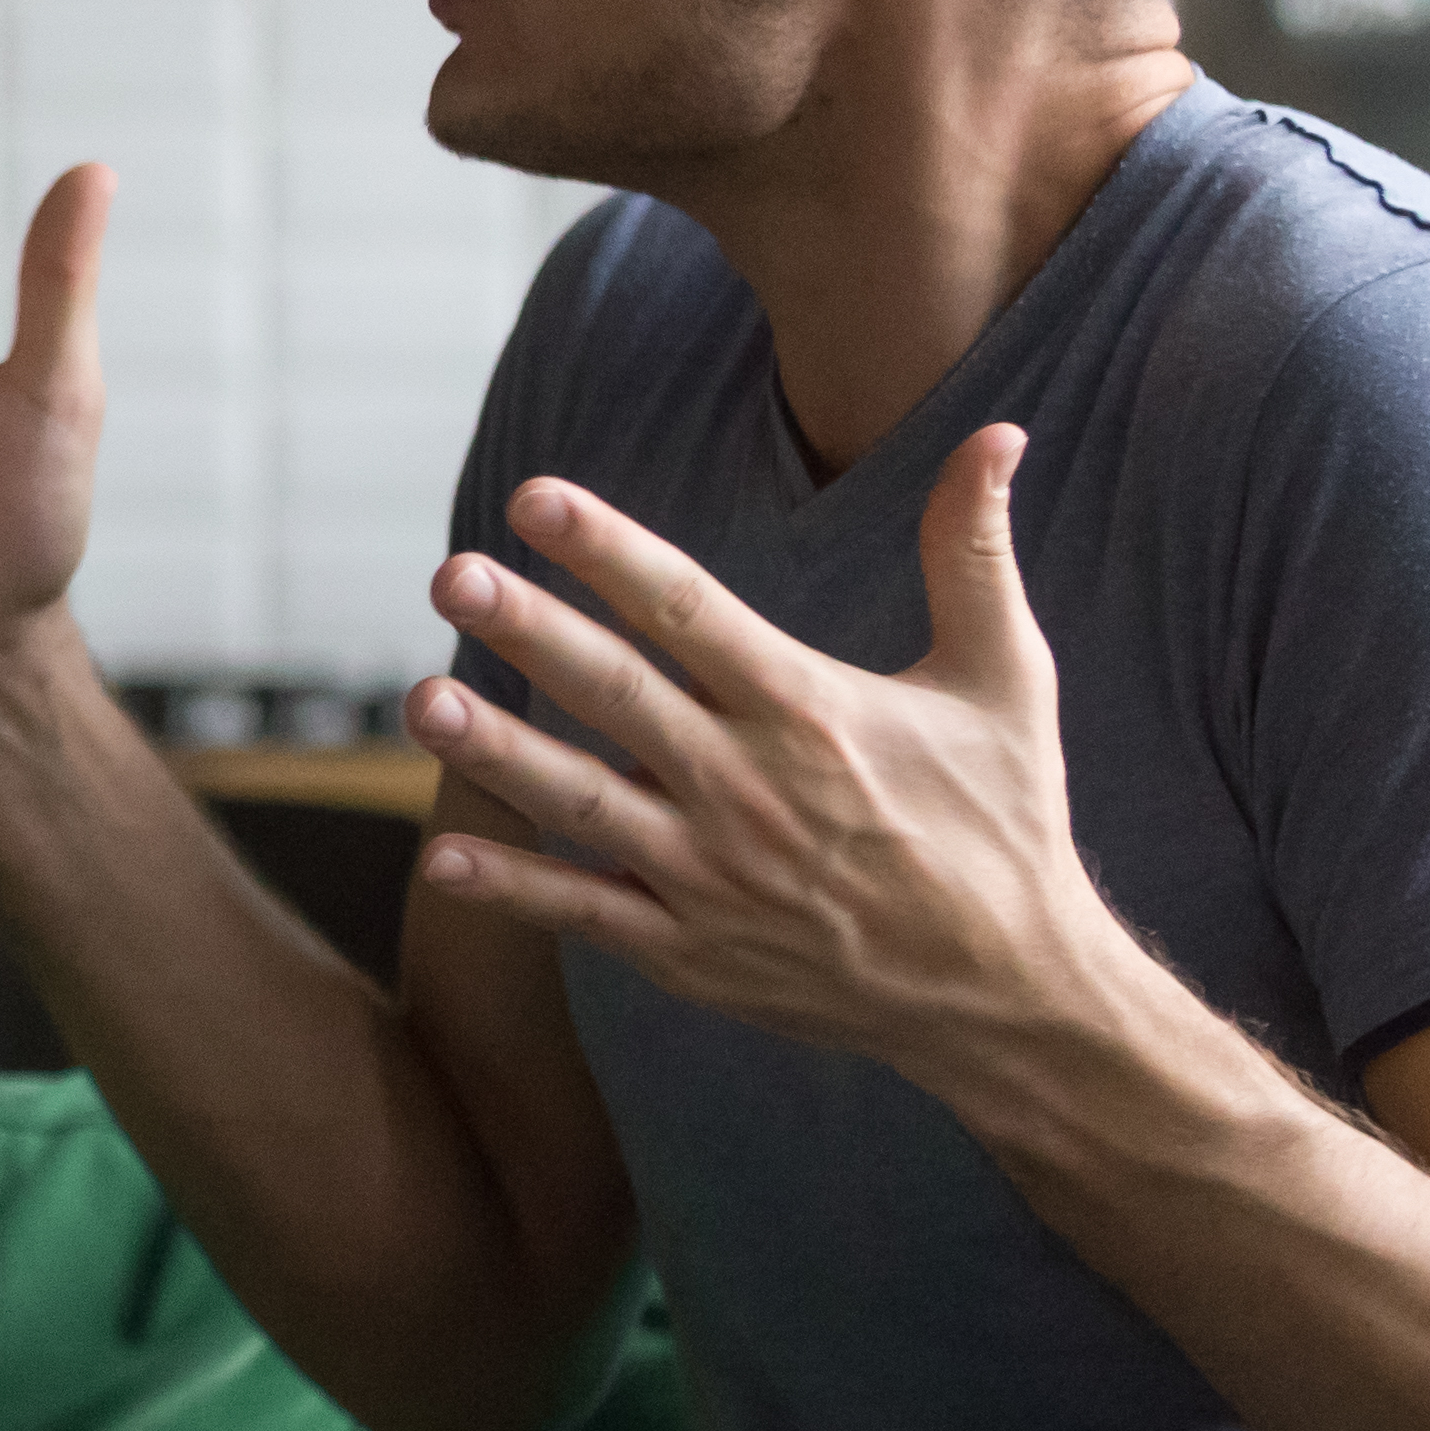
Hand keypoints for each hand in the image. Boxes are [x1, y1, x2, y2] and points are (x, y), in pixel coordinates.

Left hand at [406, 427, 1131, 1083]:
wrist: (1009, 995)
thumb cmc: (1004, 822)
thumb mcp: (1006, 680)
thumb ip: (974, 555)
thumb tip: (999, 435)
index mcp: (811, 710)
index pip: (690, 611)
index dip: (609, 551)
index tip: (534, 498)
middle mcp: (751, 788)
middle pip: (618, 695)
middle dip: (530, 633)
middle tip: (452, 577)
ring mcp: (713, 875)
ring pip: (582, 805)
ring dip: (496, 754)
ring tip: (419, 703)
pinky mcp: (692, 951)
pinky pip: (585, 914)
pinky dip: (513, 888)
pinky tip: (441, 854)